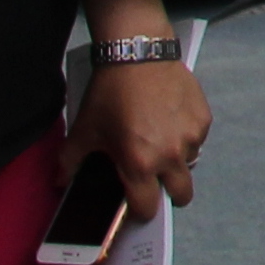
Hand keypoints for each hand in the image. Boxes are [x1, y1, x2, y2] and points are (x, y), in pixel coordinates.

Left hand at [76, 57, 210, 217]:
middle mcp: (170, 157)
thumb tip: (60, 182)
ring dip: (178, 161)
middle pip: (182, 195)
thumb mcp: (83, 130)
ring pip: (190, 164)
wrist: (138, 54)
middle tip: (154, 177)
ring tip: (161, 140)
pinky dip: (186, 137)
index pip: (147, 208)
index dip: (139, 210)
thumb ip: (69, 162)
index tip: (133, 200)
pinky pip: (197, 139)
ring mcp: (191, 137)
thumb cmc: (108, 95)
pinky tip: (170, 120)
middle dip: (169, 193)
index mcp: (139, 165)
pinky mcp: (204, 118)